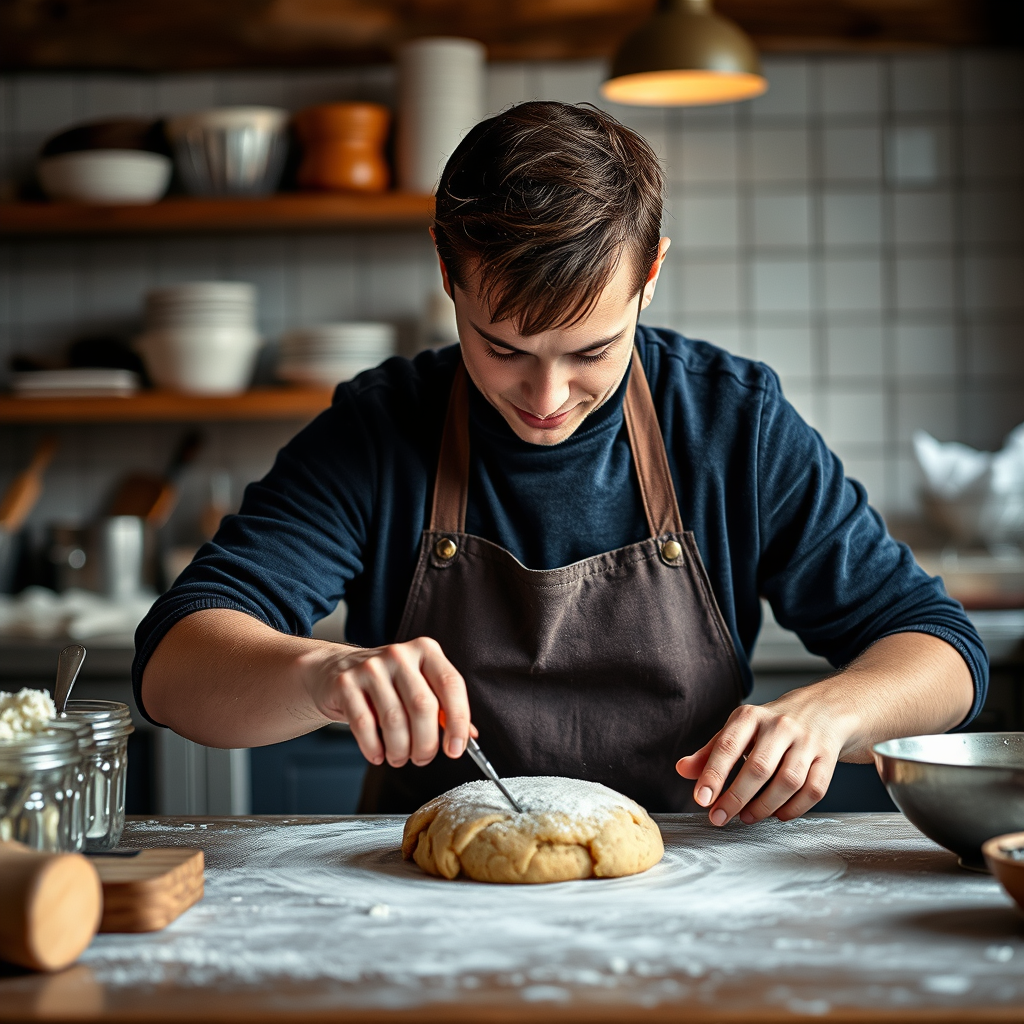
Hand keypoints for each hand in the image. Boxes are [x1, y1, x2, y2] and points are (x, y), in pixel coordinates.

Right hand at [309, 637, 474, 768]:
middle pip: (423, 706)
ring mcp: (371, 667)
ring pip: (394, 720)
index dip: (458, 721)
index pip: (451, 684)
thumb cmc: (387, 683)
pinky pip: (364, 725)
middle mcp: (400, 655)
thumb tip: (468, 737)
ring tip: (399, 757)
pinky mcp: (346, 683)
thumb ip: (444, 708)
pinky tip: (378, 753)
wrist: (335, 671)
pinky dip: (374, 748)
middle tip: (422, 758)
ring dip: (400, 750)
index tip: (456, 749)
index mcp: (426, 651)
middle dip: (426, 743)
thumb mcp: (419, 686)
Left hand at [675, 696, 850, 826]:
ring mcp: (807, 742)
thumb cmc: (770, 726)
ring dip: (765, 806)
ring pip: (788, 781)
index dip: (713, 775)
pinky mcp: (827, 758)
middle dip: (736, 798)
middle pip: (758, 768)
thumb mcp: (738, 730)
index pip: (728, 746)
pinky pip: (814, 790)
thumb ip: (710, 752)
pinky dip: (794, 809)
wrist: (822, 709)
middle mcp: (780, 726)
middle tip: (719, 818)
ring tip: (746, 817)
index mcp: (751, 716)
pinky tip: (778, 814)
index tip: (701, 799)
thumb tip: (682, 770)